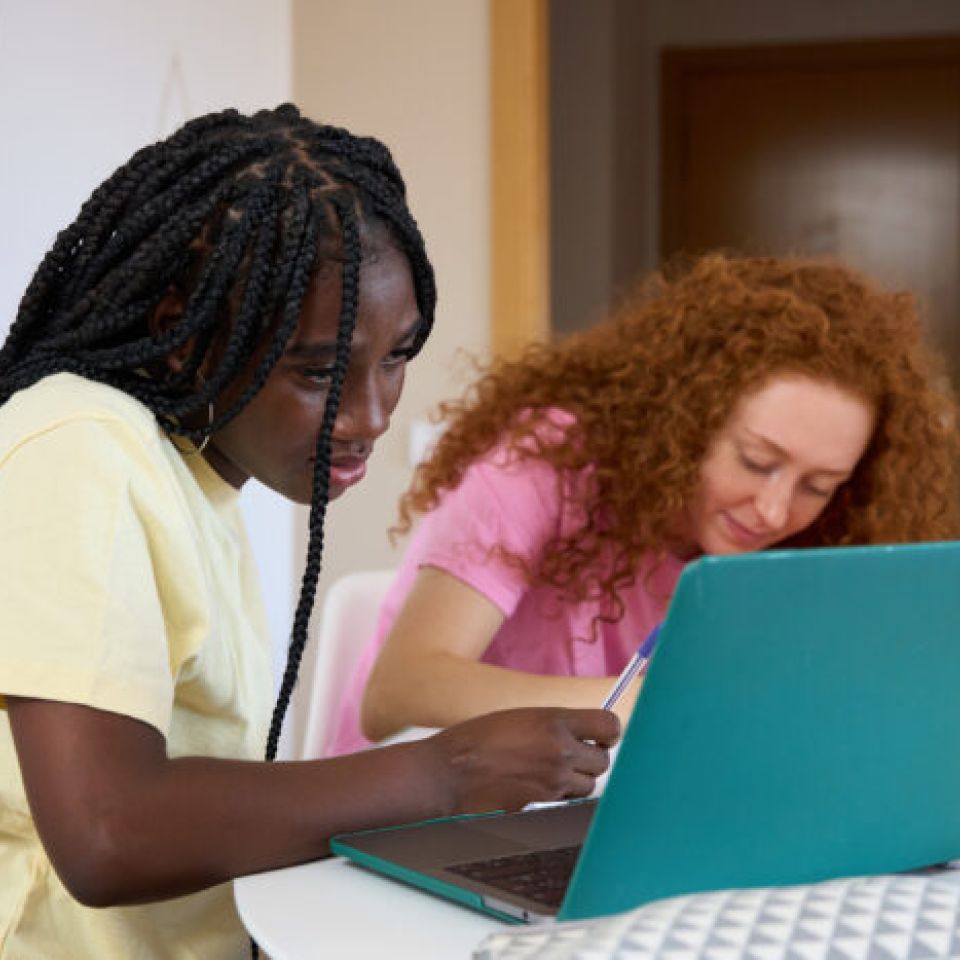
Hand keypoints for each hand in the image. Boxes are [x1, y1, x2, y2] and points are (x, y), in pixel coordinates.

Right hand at [426, 707, 619, 814]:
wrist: (450, 772)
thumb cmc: (479, 739)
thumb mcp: (522, 717)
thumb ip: (555, 724)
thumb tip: (583, 732)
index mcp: (555, 721)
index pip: (609, 724)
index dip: (607, 731)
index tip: (599, 735)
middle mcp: (560, 751)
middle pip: (603, 760)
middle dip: (590, 758)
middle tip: (571, 755)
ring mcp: (553, 781)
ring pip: (588, 785)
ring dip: (575, 780)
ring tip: (547, 771)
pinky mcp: (543, 805)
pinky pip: (566, 801)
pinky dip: (558, 796)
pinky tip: (534, 786)